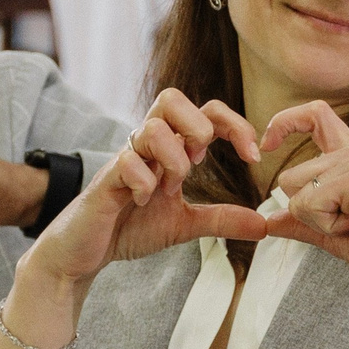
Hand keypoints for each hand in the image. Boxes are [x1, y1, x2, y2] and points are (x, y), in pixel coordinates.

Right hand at [25, 89, 271, 289]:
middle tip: (202, 161)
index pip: (205, 112)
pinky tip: (146, 203)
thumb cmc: (129, 227)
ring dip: (173, 159)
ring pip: (153, 127)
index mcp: (169, 149)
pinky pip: (126, 162)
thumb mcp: (185, 224)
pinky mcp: (105, 180)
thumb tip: (264, 224)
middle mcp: (146, 145)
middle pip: (172, 97)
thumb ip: (222, 219)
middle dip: (198, 125)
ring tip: (170, 189)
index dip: (234, 125)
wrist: (85, 252)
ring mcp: (124, 159)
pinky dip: (145, 183)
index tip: (253, 156)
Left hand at [259, 102, 348, 297]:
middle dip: (306, 212)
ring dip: (319, 221)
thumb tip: (269, 220)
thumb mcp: (335, 234)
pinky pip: (310, 204)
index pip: (315, 115)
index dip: (285, 122)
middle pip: (290, 176)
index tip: (266, 146)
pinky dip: (327, 226)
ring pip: (297, 192)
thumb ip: (303, 222)